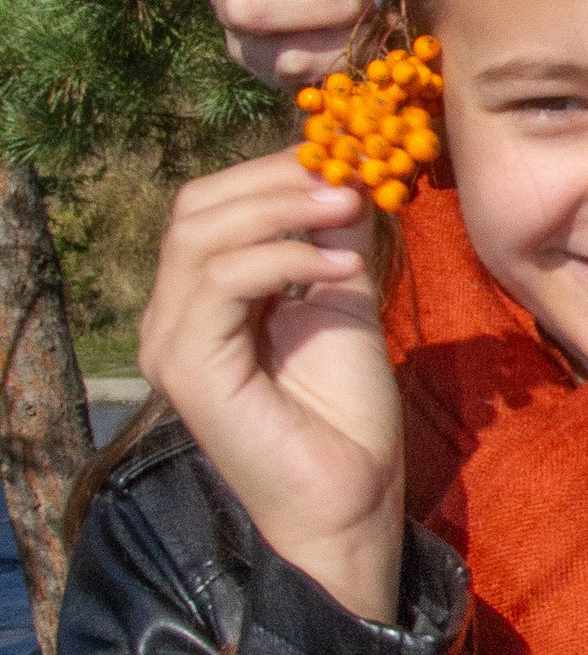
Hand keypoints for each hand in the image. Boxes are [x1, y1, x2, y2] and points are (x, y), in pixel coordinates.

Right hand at [137, 152, 406, 621]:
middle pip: (195, 209)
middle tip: (348, 176)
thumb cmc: (346, 415)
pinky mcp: (187, 368)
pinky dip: (283, 258)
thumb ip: (333, 239)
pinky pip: (220, 281)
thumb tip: (346, 171)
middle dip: (274, 180)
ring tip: (350, 208)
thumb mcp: (344, 301)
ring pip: (201, 236)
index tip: (341, 155)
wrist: (351, 499)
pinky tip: (339, 266)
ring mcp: (169, 344)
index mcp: (201, 302)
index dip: (271, 172)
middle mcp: (171, 319)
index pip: (211, 207)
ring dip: (283, 210)